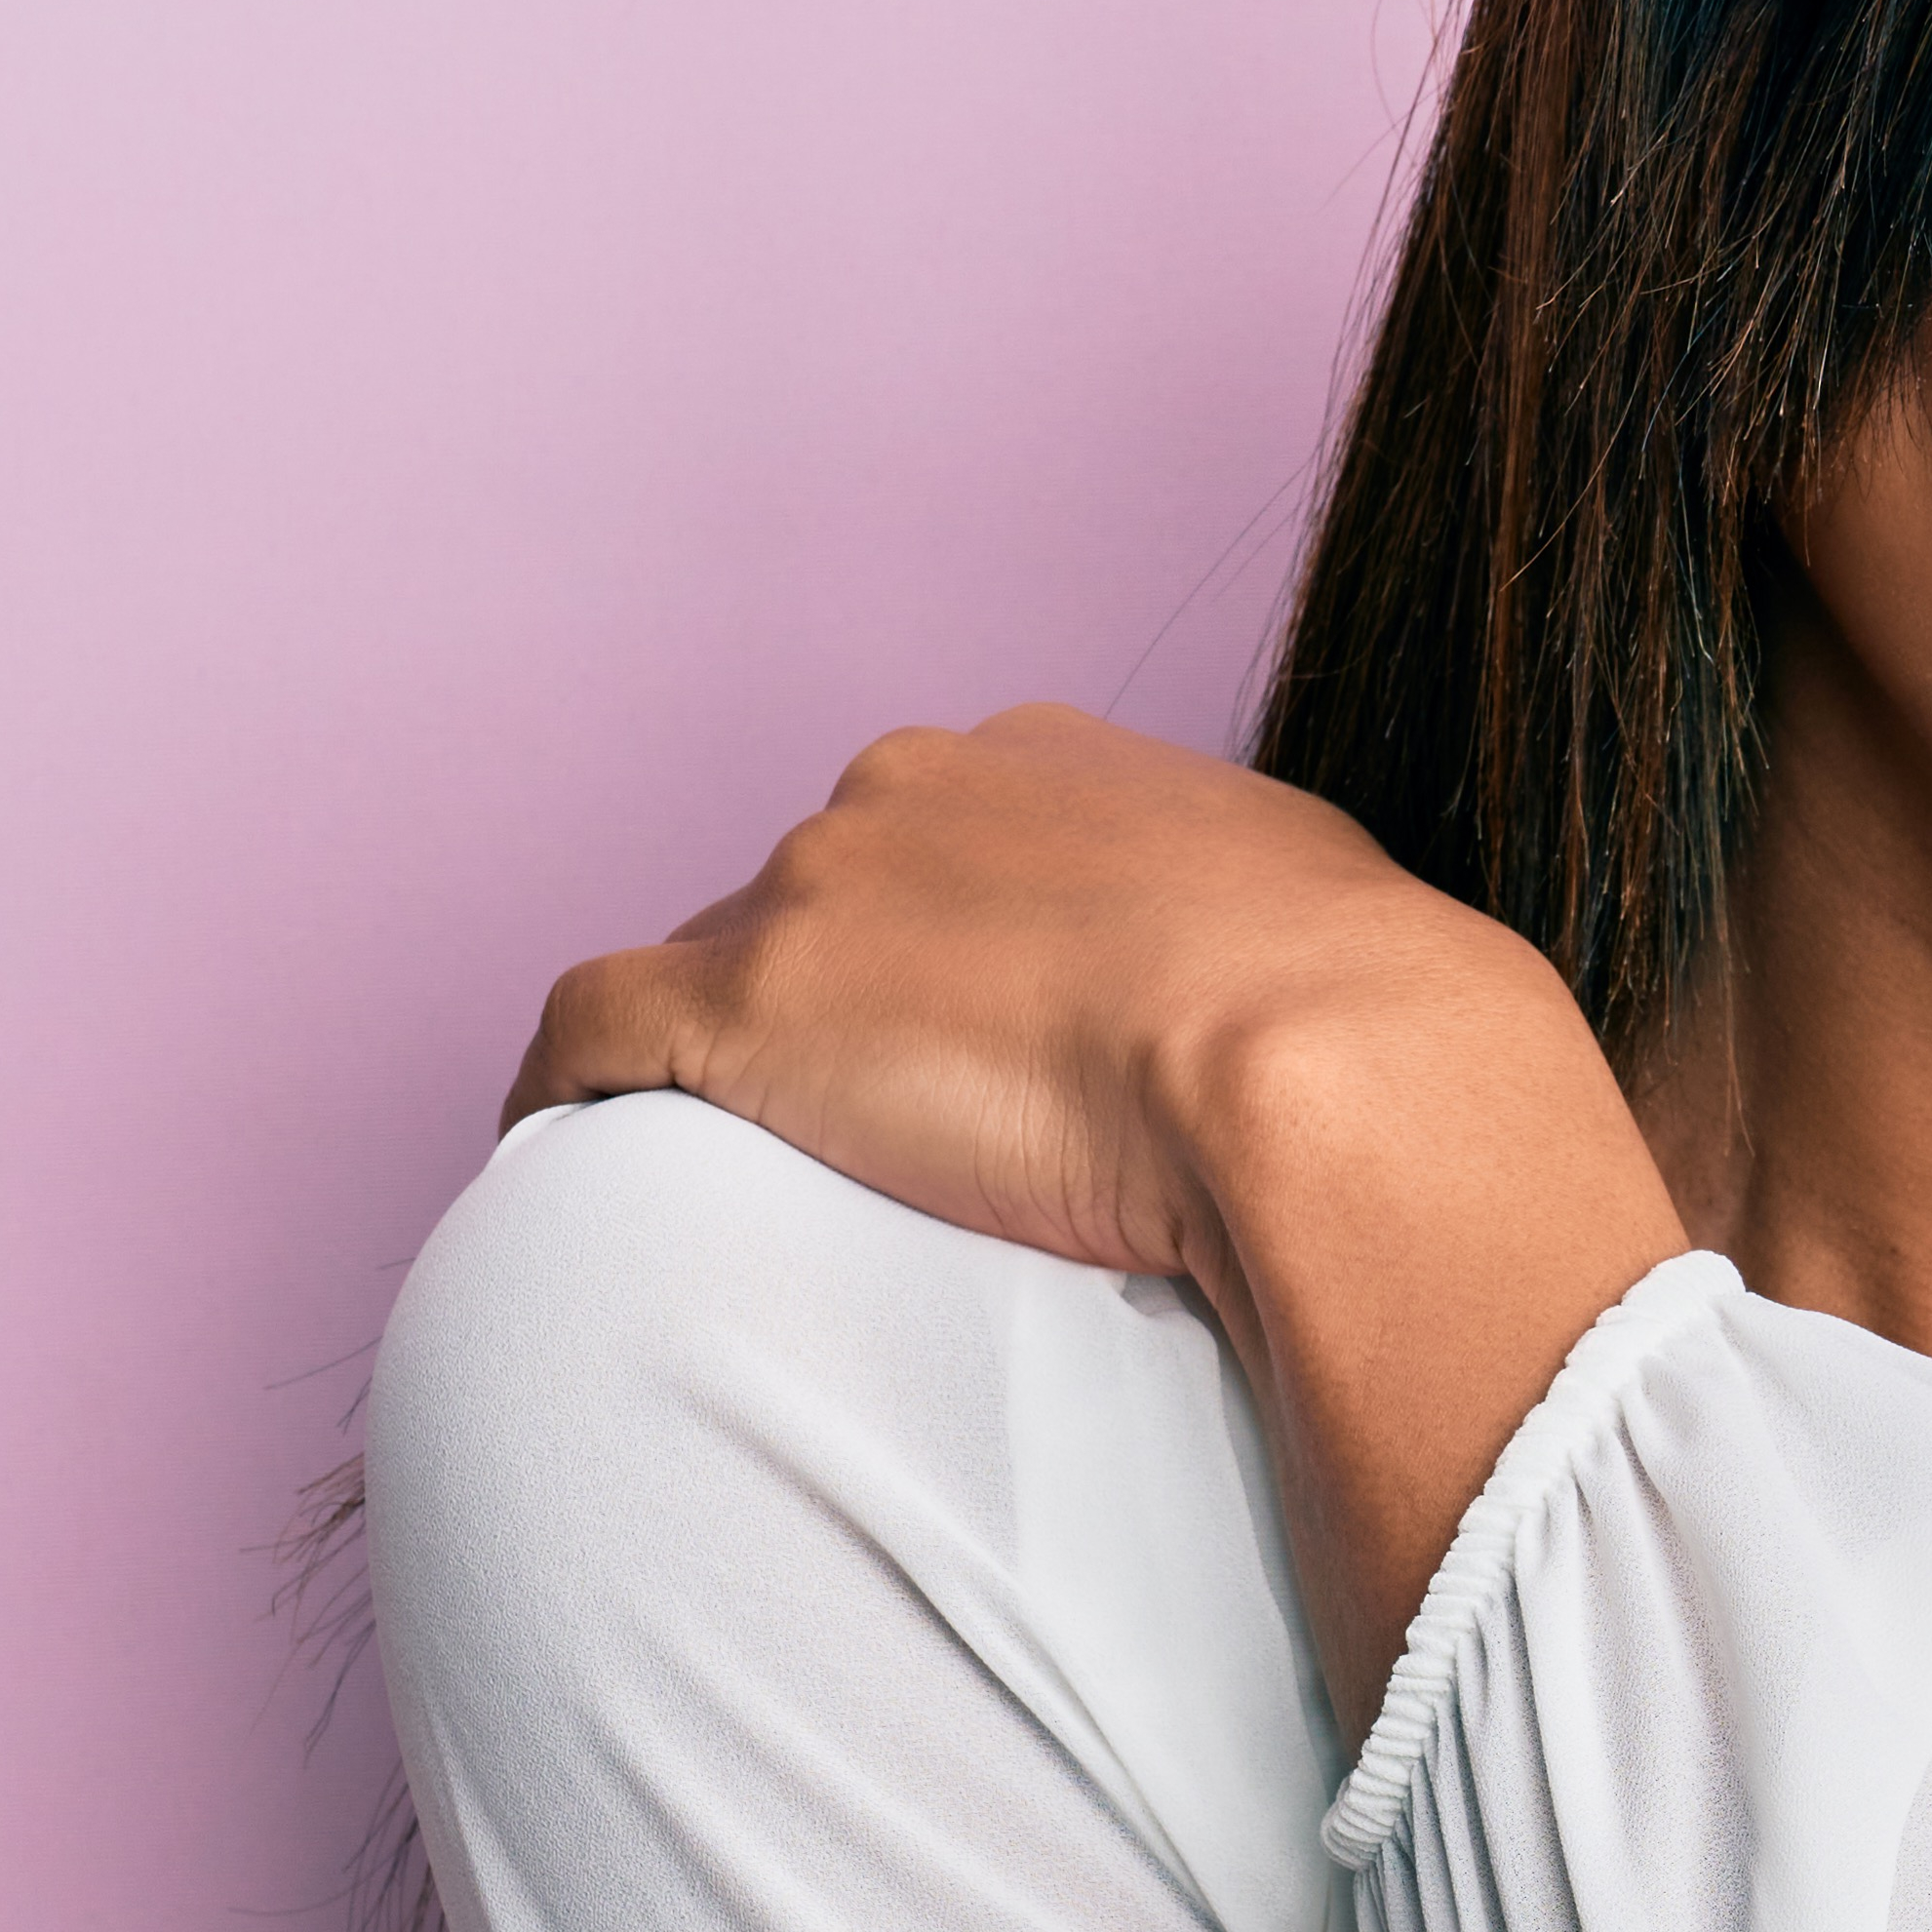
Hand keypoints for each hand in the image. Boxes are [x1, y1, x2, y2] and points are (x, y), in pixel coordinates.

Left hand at [508, 702, 1538, 1292]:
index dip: (933, 946)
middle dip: (830, 996)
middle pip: (815, 893)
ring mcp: (819, 893)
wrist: (1331, 1070)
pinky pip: (593, 1028)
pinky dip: (564, 1084)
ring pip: (712, 961)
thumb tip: (1267, 1010)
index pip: (934, 837)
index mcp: (1048, 762)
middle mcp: (910, 792)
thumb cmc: (1369, 1026)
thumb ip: (1245, 940)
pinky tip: (562, 1147)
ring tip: (735, 1169)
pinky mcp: (744, 1008)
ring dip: (723, 1053)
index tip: (959, 1046)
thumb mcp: (1320, 932)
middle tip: (876, 1134)